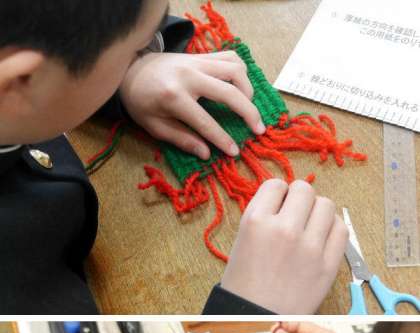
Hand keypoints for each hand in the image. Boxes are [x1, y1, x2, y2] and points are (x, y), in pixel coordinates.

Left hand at [120, 51, 264, 158]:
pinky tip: (241, 88)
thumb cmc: (141, 101)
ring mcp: (197, 62)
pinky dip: (241, 72)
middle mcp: (189, 76)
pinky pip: (230, 57)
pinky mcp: (201, 55)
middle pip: (229, 93)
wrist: (131, 68)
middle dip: (248, 113)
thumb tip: (205, 153)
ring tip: (249, 108)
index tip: (235, 152)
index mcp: (174, 97)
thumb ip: (181, 139)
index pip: (205, 122)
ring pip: (235, 70)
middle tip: (259, 129)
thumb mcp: (154, 126)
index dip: (222, 139)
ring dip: (247, 90)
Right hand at [221, 179, 348, 313]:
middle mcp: (283, 229)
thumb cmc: (245, 282)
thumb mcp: (243, 239)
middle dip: (299, 199)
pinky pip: (340, 229)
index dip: (278, 194)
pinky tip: (321, 237)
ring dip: (317, 211)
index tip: (278, 205)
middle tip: (295, 215)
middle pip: (304, 189)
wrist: (257, 315)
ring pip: (326, 204)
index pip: (276, 185)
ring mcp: (309, 247)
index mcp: (256, 221)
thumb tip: (287, 197)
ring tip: (309, 227)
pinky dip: (332, 228)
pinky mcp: (327, 263)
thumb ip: (264, 214)